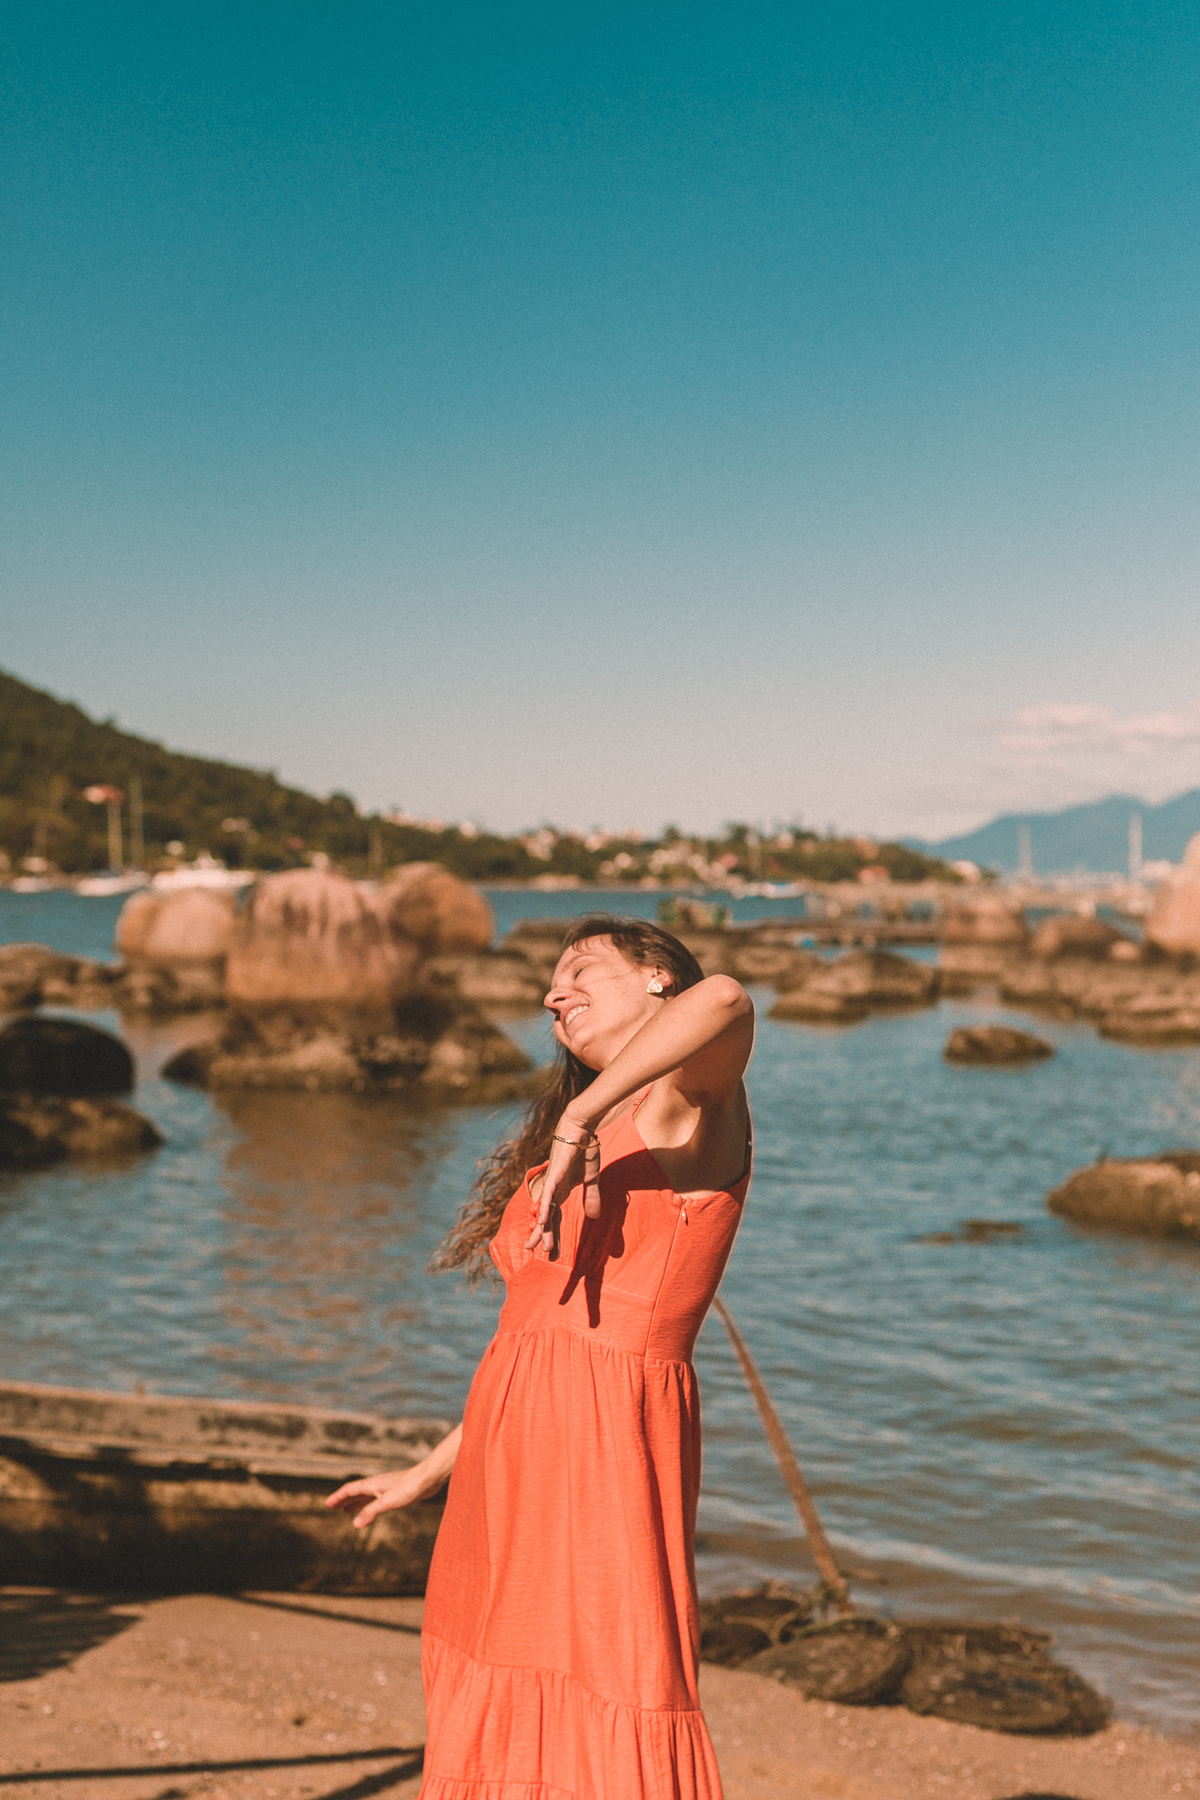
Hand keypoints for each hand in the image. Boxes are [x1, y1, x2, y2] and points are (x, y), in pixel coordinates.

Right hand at [324, 1466, 434, 1528]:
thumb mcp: (387, 1502)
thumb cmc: (409, 1487)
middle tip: (332, 1508)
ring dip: (354, 1502)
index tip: (327, 1504)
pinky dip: (367, 1504)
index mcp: (372, 1484)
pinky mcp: (395, 1492)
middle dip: (343, 1500)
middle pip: (355, 1492)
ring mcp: (386, 1487)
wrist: (428, 1478)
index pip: (350, 1490)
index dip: (338, 1497)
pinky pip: (375, 1498)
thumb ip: (371, 1512)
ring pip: (365, 1495)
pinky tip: (371, 1510)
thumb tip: (355, 1524)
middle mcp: (377, 1484)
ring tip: (346, 1511)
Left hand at [524, 1115, 601, 1254]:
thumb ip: (591, 1197)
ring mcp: (552, 1182)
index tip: (551, 1252)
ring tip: (539, 1247)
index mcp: (562, 1191)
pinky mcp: (554, 1174)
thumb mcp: (591, 1178)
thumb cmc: (585, 1150)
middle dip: (542, 1236)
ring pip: (546, 1210)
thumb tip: (594, 1217)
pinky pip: (548, 1194)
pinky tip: (542, 1221)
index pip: (556, 1217)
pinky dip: (545, 1207)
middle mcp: (553, 1189)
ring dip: (543, 1229)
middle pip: (546, 1218)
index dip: (553, 1234)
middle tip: (538, 1254)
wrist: (582, 1129)